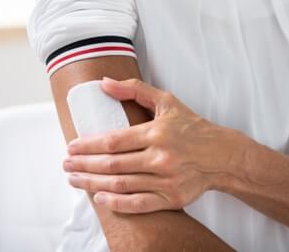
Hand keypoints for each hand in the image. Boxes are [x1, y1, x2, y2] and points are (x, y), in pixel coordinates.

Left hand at [63, 77, 239, 213]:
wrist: (221, 155)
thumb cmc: (191, 126)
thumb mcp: (166, 101)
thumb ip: (134, 89)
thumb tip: (104, 84)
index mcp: (156, 132)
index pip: (114, 141)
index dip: (88, 146)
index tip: (71, 147)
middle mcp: (160, 158)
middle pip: (112, 165)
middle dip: (84, 166)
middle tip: (66, 165)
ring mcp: (166, 180)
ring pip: (121, 185)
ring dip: (93, 184)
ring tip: (75, 180)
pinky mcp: (171, 198)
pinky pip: (138, 204)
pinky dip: (117, 204)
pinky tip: (100, 198)